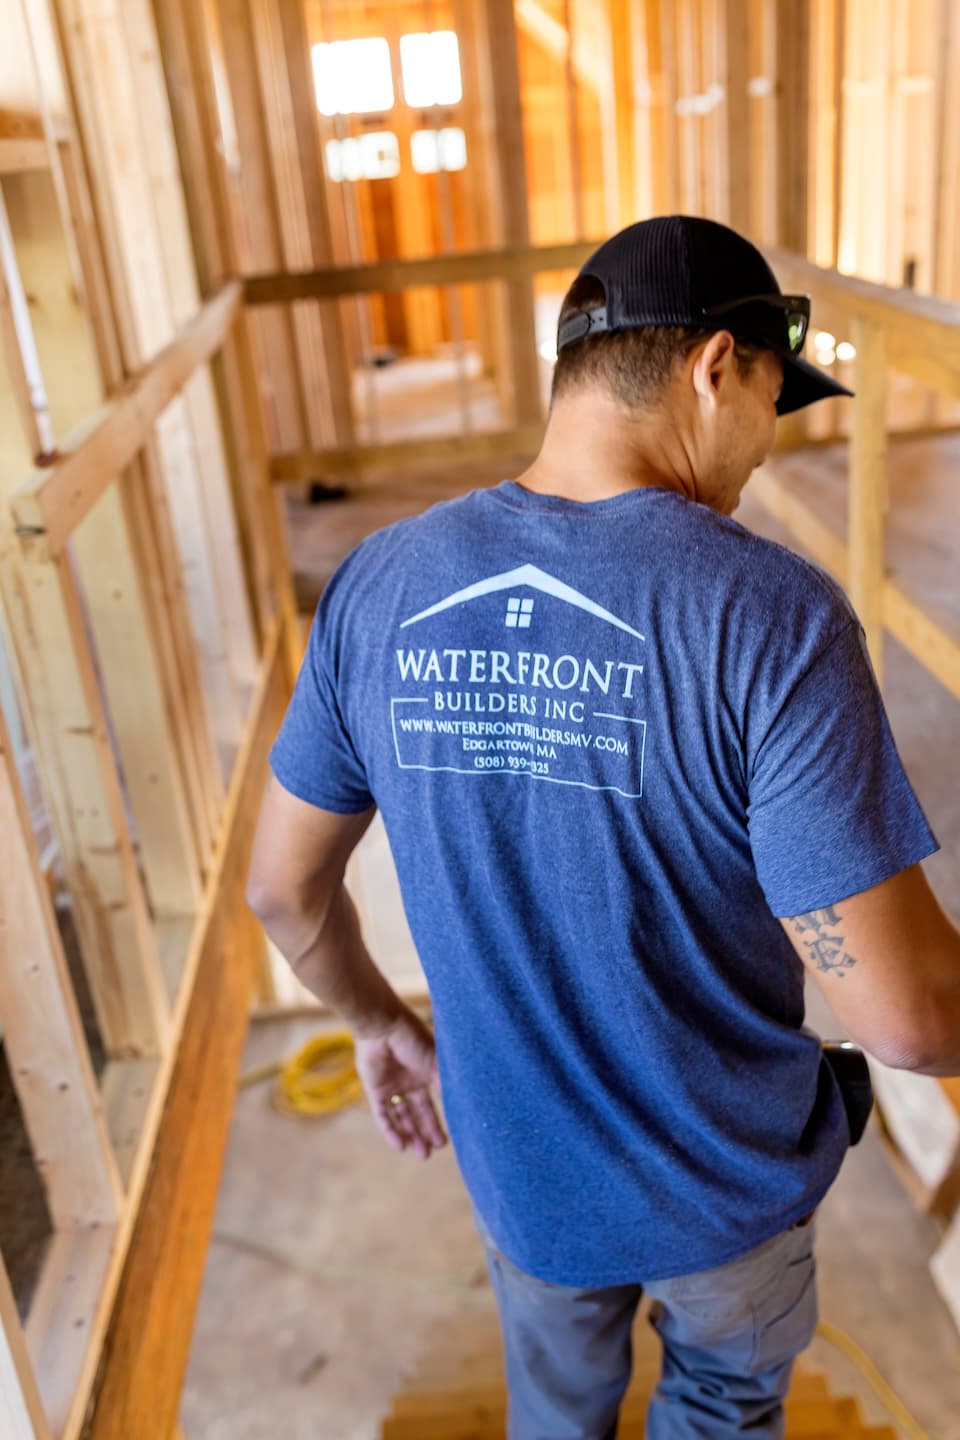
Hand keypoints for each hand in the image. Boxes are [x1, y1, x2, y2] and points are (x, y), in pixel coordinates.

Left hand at [353, 1009, 447, 1158]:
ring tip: (422, 1154)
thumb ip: (448, 1085)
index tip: (453, 1135)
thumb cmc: (413, 1039)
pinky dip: (391, 1131)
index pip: (436, 1099)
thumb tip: (467, 1106)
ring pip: (402, 1116)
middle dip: (429, 1130)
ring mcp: (392, 1085)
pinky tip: (401, 1146)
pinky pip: (382, 1115)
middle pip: (420, 1111)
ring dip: (412, 1134)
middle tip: (438, 1149)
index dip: (443, 1117)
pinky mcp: (375, 1089)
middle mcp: (411, 1080)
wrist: (383, 1026)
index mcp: (427, 1071)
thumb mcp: (436, 1063)